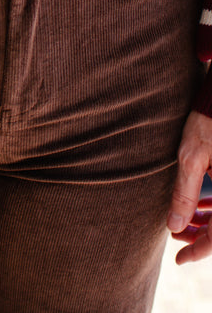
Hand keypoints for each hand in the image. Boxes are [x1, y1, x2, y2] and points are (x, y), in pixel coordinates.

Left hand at [167, 110, 211, 263]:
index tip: (179, 259)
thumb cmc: (208, 121)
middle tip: (177, 237)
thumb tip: (174, 226)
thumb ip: (184, 193)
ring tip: (183, 222)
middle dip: (201, 236)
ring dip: (207, 222)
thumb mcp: (191, 156)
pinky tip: (198, 206)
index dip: (199, 250)